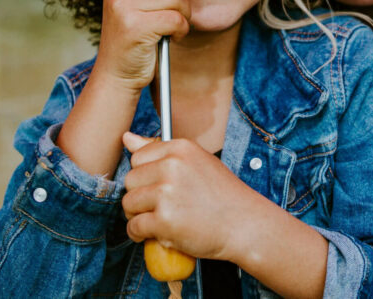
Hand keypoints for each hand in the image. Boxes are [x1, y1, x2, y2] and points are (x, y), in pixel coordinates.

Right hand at [94, 0, 192, 91]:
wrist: (116, 74)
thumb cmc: (134, 38)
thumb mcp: (134, 3)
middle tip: (183, 2)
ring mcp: (123, 7)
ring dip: (185, 12)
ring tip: (176, 24)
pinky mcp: (135, 27)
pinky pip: (176, 18)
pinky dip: (182, 29)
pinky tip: (173, 36)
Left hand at [121, 132, 263, 262]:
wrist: (246, 225)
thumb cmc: (222, 195)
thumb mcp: (196, 162)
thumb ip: (160, 150)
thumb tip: (126, 137)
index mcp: (180, 149)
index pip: (138, 157)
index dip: (145, 175)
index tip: (158, 186)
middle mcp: (172, 166)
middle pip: (130, 180)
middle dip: (139, 196)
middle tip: (159, 207)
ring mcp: (167, 193)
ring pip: (128, 203)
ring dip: (137, 215)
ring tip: (157, 220)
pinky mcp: (164, 220)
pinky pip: (134, 227)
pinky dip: (139, 234)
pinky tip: (155, 234)